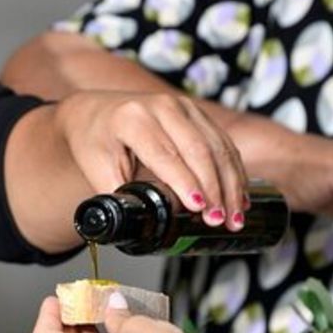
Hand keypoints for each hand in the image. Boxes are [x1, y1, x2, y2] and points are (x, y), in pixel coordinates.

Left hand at [54, 91, 247, 228]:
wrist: (94, 112)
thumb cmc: (94, 141)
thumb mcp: (96, 168)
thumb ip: (117, 196)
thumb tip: (137, 227)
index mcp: (132, 118)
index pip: (163, 154)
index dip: (183, 182)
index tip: (198, 208)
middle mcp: (161, 106)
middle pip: (197, 149)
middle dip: (213, 189)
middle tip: (219, 221)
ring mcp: (183, 106)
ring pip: (217, 147)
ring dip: (230, 184)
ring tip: (234, 218)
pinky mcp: (197, 113)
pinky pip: (223, 143)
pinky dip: (234, 172)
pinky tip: (239, 197)